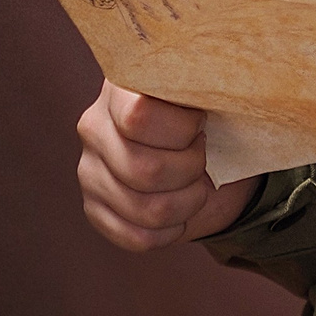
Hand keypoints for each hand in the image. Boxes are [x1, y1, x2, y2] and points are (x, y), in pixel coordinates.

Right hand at [76, 82, 255, 252]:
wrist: (211, 152)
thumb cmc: (215, 115)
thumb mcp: (213, 93)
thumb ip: (205, 84)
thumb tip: (225, 78)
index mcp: (121, 88)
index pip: (139, 117)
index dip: (182, 129)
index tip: (201, 122)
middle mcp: (94, 127)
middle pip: (144, 170)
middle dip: (190, 169)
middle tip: (202, 157)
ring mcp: (90, 171)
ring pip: (146, 209)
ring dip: (188, 202)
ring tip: (197, 184)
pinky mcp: (95, 209)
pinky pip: (137, 237)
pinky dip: (172, 230)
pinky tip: (182, 211)